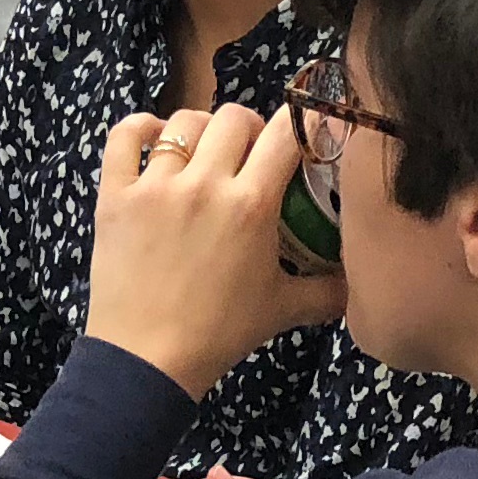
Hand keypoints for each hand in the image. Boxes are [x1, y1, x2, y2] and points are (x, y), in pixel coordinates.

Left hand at [85, 106, 342, 398]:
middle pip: (235, 117)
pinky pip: (125, 136)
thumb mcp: (284, 309)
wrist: (147, 360)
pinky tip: (155, 139)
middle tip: (250, 154)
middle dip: (251, 128)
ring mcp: (154, 185)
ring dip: (202, 129)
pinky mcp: (115, 194)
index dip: (301, 126)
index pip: (286, 135)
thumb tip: (362, 280)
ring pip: (184, 122)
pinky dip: (142, 126)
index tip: (301, 137)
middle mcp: (204, 183)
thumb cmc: (219, 334)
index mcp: (251, 205)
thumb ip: (329, 290)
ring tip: (205, 151)